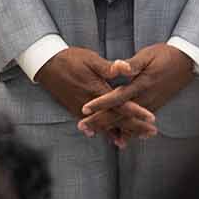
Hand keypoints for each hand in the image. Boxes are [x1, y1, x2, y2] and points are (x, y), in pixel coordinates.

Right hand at [36, 46, 157, 147]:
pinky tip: (112, 137)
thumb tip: (126, 68)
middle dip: (134, 127)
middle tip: (151, 132)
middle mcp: (90, 104)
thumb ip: (109, 67)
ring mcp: (82, 109)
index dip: (137, 112)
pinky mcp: (75, 110)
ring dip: (120, 132)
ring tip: (136, 139)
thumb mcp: (90, 59)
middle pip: (116, 119)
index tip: (152, 119)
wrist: (46, 64)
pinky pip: (93, 125)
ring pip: (104, 125)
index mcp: (96, 90)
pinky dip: (104, 131)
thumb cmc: (70, 59)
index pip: (121, 105)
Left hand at [80, 44, 197, 134]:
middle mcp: (146, 98)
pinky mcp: (156, 105)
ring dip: (112, 129)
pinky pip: (140, 122)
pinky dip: (130, 131)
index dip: (101, 103)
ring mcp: (152, 103)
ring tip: (95, 134)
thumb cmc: (165, 55)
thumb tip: (121, 67)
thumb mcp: (148, 55)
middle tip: (82, 127)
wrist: (187, 61)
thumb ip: (133, 64)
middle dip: (100, 121)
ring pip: (129, 121)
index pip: (117, 97)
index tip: (84, 109)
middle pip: (120, 114)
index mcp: (141, 84)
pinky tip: (121, 139)